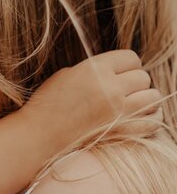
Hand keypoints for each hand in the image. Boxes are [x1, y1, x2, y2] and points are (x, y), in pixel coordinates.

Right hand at [25, 49, 161, 154]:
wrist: (39, 135)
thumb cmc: (48, 104)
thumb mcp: (67, 75)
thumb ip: (95, 70)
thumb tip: (117, 71)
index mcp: (95, 69)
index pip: (131, 58)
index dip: (128, 65)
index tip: (123, 73)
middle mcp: (110, 87)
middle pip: (143, 77)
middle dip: (135, 83)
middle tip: (124, 91)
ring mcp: (119, 111)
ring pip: (153, 97)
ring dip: (146, 99)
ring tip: (134, 104)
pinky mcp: (123, 131)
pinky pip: (153, 120)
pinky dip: (150, 118)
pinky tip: (140, 118)